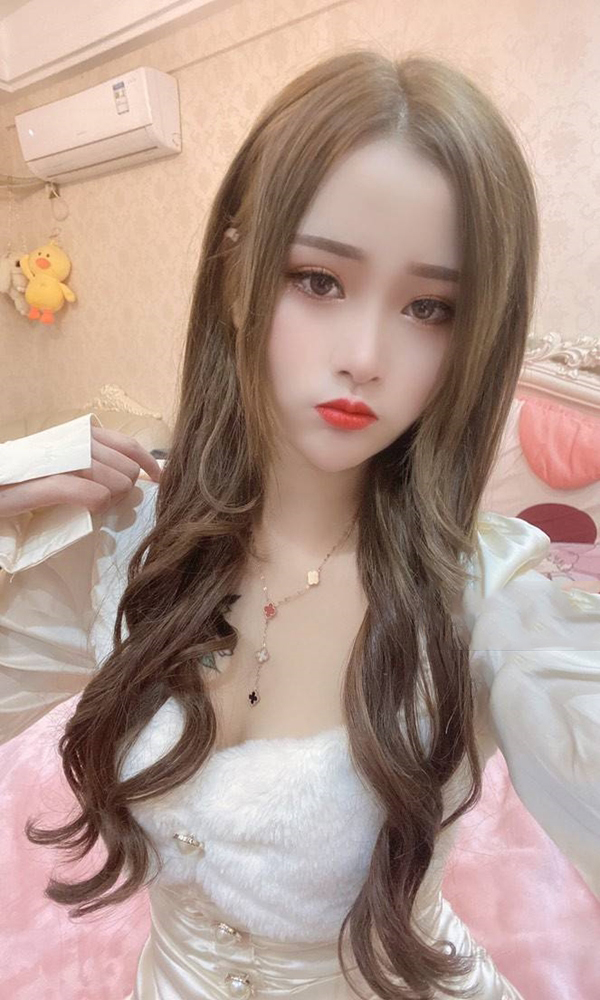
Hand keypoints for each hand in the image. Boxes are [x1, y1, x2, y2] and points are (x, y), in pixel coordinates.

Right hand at [0, 424, 162, 518]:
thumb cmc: (20, 479)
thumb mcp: (59, 466)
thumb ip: (91, 465)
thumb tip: (131, 479)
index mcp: (74, 436)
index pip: (126, 444)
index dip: (148, 463)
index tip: (159, 480)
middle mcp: (66, 442)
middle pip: (125, 468)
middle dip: (122, 489)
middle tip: (103, 502)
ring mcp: (51, 462)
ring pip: (111, 479)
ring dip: (109, 499)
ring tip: (90, 507)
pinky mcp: (34, 486)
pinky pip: (85, 492)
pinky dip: (95, 502)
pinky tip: (90, 507)